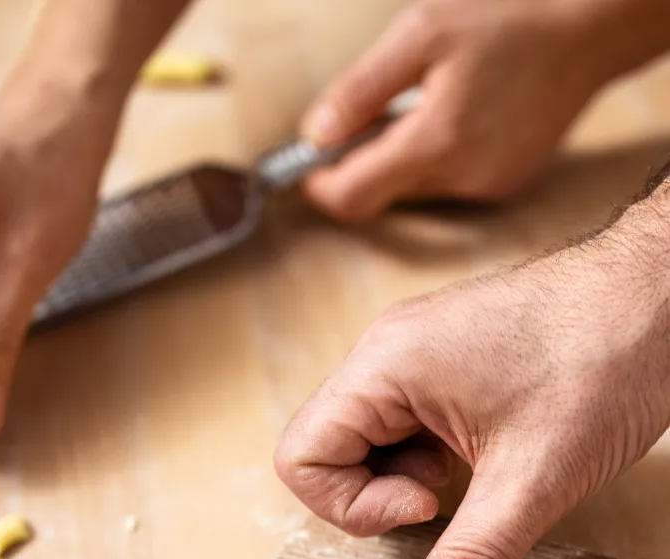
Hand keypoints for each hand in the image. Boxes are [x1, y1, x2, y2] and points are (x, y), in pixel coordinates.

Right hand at [275, 189, 669, 558]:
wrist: (666, 291)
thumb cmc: (606, 357)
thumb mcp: (534, 480)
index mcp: (384, 367)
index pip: (301, 457)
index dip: (353, 504)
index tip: (429, 504)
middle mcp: (383, 353)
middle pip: (326, 451)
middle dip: (379, 493)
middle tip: (446, 493)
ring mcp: (410, 353)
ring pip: (363, 442)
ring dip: (406, 476)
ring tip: (472, 469)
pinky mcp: (439, 361)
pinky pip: (399, 424)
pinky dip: (428, 456)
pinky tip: (482, 452)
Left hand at [300, 0, 637, 220]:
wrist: (591, 25)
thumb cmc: (509, 16)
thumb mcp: (421, 33)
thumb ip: (360, 91)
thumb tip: (315, 135)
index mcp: (435, 143)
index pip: (353, 198)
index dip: (321, 187)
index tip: (309, 168)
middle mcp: (462, 178)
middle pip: (381, 195)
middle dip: (362, 163)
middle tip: (363, 118)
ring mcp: (486, 187)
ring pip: (413, 190)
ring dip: (399, 159)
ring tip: (421, 106)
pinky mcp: (504, 186)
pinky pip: (447, 184)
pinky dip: (434, 159)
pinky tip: (455, 116)